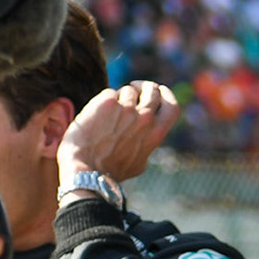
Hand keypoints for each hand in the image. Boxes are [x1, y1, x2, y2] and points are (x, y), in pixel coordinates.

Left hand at [58, 81, 178, 185]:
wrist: (87, 169)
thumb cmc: (112, 170)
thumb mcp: (140, 162)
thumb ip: (147, 144)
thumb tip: (149, 134)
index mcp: (156, 133)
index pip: (172, 106)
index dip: (166, 94)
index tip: (159, 90)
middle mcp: (144, 118)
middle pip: (152, 90)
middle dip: (144, 88)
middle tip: (133, 91)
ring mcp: (125, 109)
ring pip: (128, 90)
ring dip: (120, 97)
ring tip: (108, 115)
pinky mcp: (106, 102)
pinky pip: (109, 93)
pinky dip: (104, 101)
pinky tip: (97, 117)